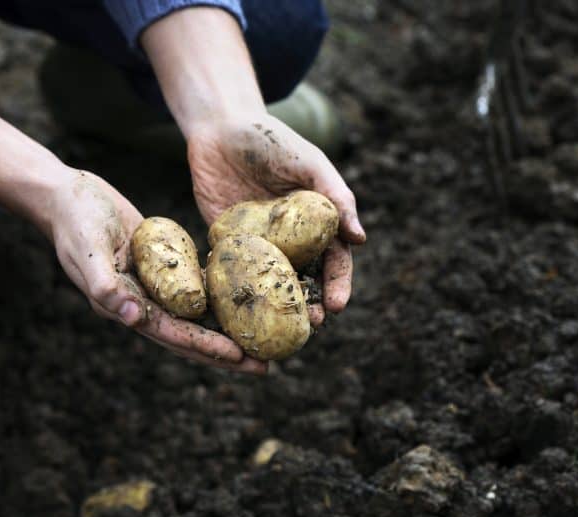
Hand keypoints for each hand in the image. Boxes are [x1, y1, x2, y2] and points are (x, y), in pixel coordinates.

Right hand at [48, 169, 266, 374]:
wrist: (64, 195)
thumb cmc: (74, 219)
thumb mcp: (86, 248)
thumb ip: (103, 284)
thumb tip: (133, 317)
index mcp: (121, 305)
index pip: (171, 334)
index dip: (205, 346)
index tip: (239, 357)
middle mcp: (139, 303)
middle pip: (188, 336)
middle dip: (224, 353)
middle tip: (263, 367)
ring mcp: (150, 286)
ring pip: (194, 316)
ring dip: (224, 330)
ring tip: (260, 342)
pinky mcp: (160, 266)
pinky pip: (192, 288)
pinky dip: (214, 299)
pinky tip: (241, 302)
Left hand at [187, 114, 365, 322]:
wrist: (218, 128)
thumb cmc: (269, 139)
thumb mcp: (307, 162)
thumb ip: (334, 196)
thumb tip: (359, 239)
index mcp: (315, 223)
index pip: (334, 260)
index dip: (338, 285)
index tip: (338, 306)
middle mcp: (289, 238)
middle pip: (304, 279)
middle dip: (311, 305)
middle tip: (311, 325)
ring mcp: (257, 243)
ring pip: (271, 283)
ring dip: (277, 306)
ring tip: (278, 327)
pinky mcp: (225, 242)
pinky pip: (234, 272)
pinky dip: (237, 294)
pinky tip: (237, 313)